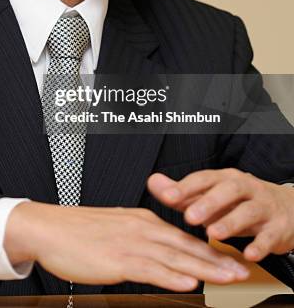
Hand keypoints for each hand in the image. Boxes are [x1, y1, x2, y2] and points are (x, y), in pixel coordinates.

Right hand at [4, 200, 248, 290]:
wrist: (49, 227)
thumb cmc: (79, 231)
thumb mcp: (116, 228)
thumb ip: (138, 238)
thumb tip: (156, 254)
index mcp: (142, 220)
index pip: (183, 236)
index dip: (209, 250)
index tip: (230, 260)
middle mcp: (142, 228)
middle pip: (186, 246)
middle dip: (217, 260)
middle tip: (241, 271)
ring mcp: (131, 242)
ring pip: (175, 257)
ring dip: (205, 269)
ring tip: (228, 279)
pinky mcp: (118, 259)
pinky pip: (151, 269)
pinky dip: (172, 276)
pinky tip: (189, 283)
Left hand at [149, 169, 293, 261]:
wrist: (285, 209)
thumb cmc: (239, 202)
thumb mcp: (211, 194)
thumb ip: (182, 191)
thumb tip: (153, 181)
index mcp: (225, 178)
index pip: (204, 178)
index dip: (185, 187)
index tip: (167, 196)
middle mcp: (246, 188)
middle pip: (228, 190)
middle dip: (208, 202)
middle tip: (189, 216)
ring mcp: (263, 207)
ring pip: (248, 211)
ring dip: (230, 222)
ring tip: (212, 234)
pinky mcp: (276, 228)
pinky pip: (269, 236)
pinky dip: (259, 245)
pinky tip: (248, 255)